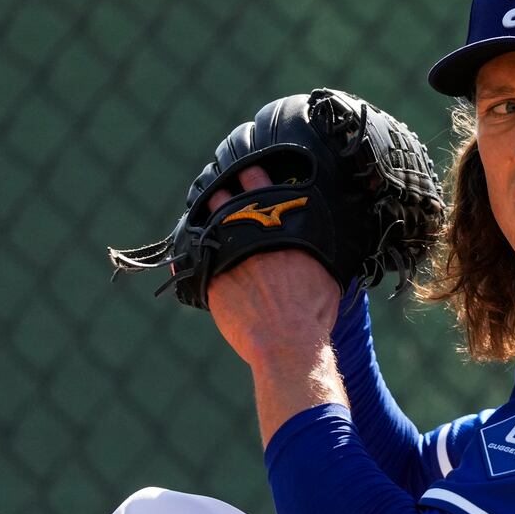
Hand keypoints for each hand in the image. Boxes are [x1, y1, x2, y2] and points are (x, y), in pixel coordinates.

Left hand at [204, 166, 341, 371]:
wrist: (287, 342)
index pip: (260, 182)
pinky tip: (186, 251)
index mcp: (282, 226)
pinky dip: (190, 253)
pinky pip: (191, 258)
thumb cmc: (312, 314)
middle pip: (225, 196)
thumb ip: (318, 254)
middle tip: (218, 186)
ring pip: (206, 222)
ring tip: (204, 216)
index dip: (251, 173)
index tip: (247, 171)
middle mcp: (250, 233)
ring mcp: (226, 253)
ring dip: (204, 216)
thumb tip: (325, 249)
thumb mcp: (328, 276)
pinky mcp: (210, 278)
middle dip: (221, 188)